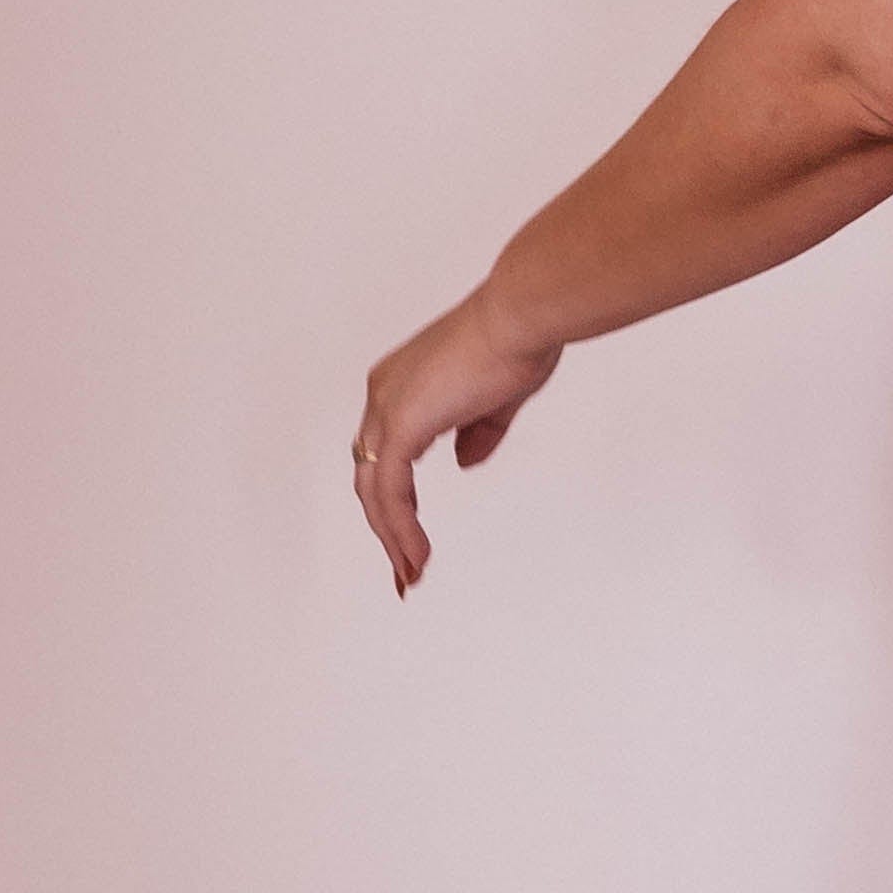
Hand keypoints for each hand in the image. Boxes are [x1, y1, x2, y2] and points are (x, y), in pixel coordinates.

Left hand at [351, 290, 561, 592]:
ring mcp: (387, 409)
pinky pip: (390, 491)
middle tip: (404, 568)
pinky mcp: (401, 425)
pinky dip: (401, 527)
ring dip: (393, 537)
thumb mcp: (496, 399)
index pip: (386, 453)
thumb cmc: (519, 341)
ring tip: (411, 575)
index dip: (396, 496)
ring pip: (374, 490)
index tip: (414, 532)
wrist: (522, 317)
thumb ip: (476, 432)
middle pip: (370, 475)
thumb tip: (463, 463)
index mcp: (401, 385)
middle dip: (386, 527)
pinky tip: (417, 556)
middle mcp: (383, 395)